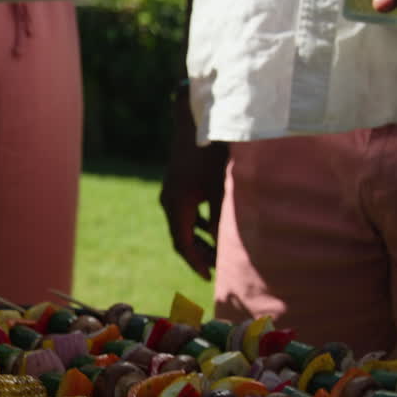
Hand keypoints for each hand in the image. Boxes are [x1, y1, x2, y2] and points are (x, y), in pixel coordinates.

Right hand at [159, 91, 227, 280]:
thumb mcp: (221, 188)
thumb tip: (227, 246)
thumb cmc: (212, 152)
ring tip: (219, 250)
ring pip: (184, 224)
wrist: (199, 119)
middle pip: (182, 237)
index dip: (196, 263)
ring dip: (201, 239)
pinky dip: (199, 223)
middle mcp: (169, 200)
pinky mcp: (179, 183)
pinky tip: (215, 226)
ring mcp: (172, 191)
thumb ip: (222, 218)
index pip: (182, 244)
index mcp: (177, 204)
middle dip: (200, 254)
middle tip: (219, 267)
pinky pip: (186, 212)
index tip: (210, 277)